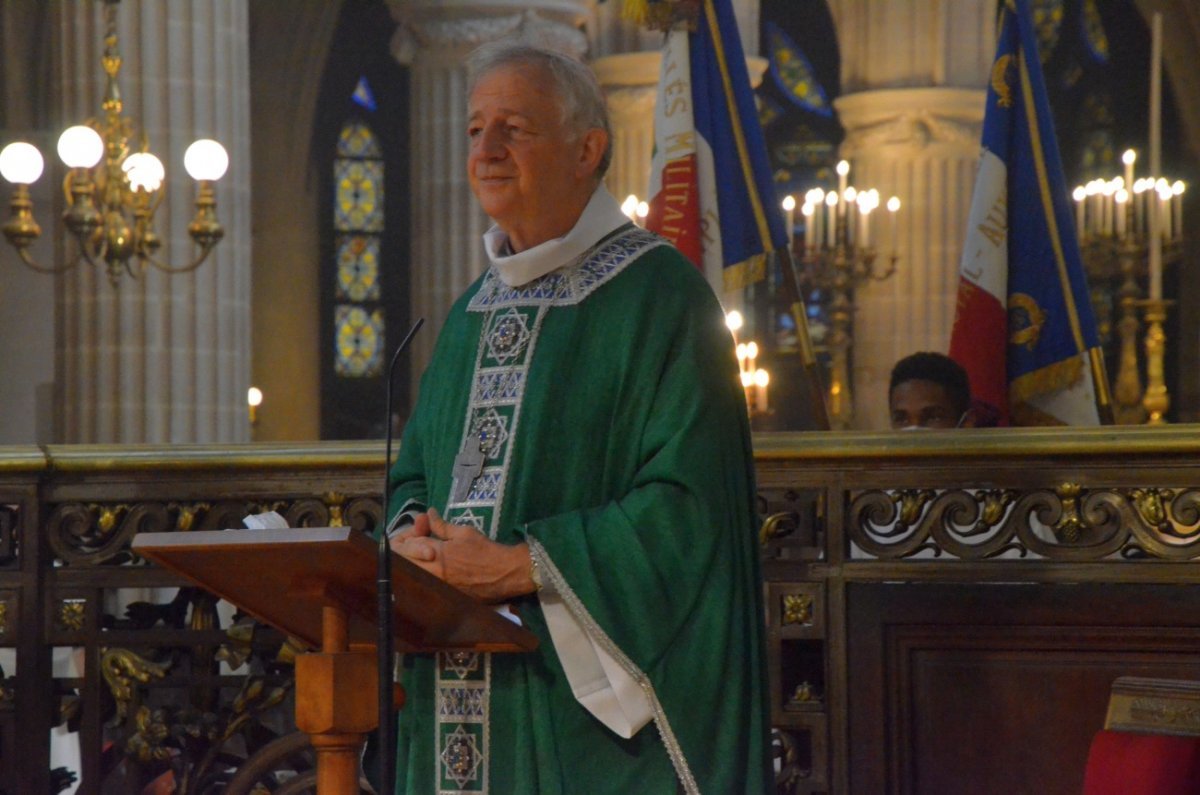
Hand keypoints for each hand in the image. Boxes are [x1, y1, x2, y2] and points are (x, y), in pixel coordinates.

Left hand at [395, 508, 535, 601]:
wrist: (506, 573)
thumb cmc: (485, 550)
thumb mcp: (463, 532)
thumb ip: (441, 525)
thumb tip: (428, 513)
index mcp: (437, 555)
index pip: (408, 547)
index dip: (407, 538)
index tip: (417, 533)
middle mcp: (434, 573)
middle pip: (405, 565)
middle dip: (404, 553)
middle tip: (413, 545)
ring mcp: (439, 588)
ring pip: (412, 577)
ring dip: (412, 566)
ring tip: (421, 557)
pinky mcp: (446, 597)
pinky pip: (425, 588)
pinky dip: (422, 578)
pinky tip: (430, 571)